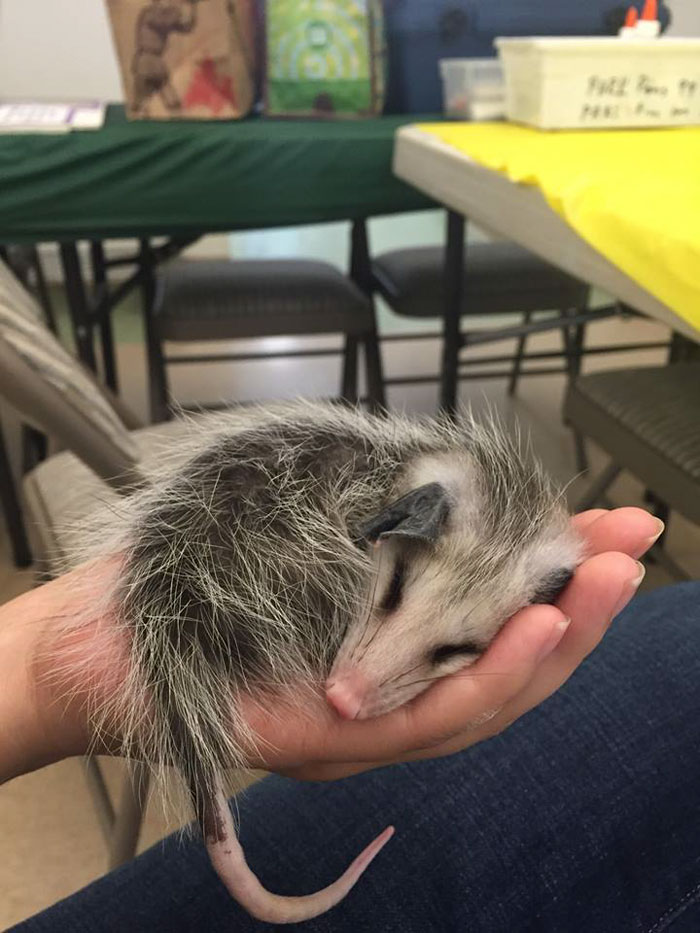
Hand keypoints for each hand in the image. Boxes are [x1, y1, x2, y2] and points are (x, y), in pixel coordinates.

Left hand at [240, 508, 661, 780]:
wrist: (125, 635)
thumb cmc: (221, 579)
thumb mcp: (332, 535)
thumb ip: (404, 520)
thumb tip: (471, 475)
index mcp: (402, 650)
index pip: (505, 621)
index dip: (569, 578)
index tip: (620, 529)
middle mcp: (398, 694)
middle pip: (513, 668)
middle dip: (582, 611)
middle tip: (627, 557)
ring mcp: (374, 725)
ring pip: (491, 699)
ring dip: (556, 641)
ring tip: (600, 585)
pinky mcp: (343, 745)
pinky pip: (434, 717)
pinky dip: (493, 672)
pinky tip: (534, 627)